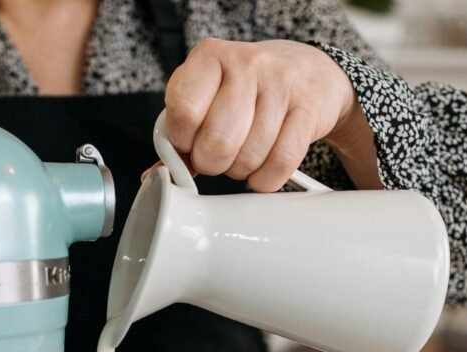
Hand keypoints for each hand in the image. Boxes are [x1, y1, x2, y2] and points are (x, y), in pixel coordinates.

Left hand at [164, 38, 379, 192]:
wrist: (310, 72)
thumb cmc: (249, 89)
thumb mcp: (210, 95)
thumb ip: (182, 131)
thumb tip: (156, 176)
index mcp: (209, 57)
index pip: (182, 110)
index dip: (182, 140)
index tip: (189, 144)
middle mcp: (246, 64)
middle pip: (216, 141)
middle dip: (212, 163)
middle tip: (218, 156)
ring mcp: (281, 84)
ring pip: (249, 157)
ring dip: (241, 170)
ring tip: (244, 155)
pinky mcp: (309, 108)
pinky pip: (280, 163)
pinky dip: (266, 180)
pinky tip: (262, 170)